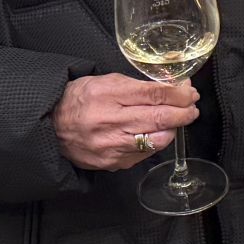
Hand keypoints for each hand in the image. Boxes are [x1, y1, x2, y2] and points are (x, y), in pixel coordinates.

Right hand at [53, 74, 198, 171]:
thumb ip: (136, 85)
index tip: (190, 92)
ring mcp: (112, 144)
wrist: (50, 128)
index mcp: (108, 94)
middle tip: (192, 107)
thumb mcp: (103, 81)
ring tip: (178, 121)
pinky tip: (157, 134)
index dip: (178, 94)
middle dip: (184, 112)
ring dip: (173, 129)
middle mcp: (110, 120)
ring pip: (157, 139)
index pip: (154, 94)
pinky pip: (144, 153)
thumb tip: (169, 87)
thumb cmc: (78, 100)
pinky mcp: (112, 161)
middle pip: (160, 117)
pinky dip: (156, 143)